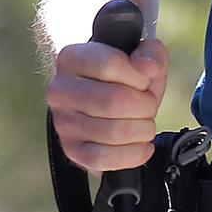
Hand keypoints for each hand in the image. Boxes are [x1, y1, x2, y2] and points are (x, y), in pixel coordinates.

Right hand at [46, 35, 168, 172]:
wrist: (112, 109)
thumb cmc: (125, 81)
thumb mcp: (142, 60)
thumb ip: (150, 53)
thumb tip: (147, 66)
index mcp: (72, 58)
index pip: (110, 65)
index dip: (138, 77)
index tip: (143, 81)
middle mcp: (60, 90)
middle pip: (114, 101)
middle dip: (144, 106)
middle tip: (147, 105)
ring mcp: (63, 122)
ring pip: (113, 132)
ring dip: (142, 130)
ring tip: (142, 123)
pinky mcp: (72, 150)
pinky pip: (104, 158)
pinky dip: (132, 154)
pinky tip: (140, 145)